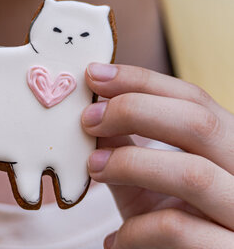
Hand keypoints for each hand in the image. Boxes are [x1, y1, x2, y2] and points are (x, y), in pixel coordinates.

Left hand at [82, 63, 233, 248]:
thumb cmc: (170, 231)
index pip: (194, 99)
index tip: (94, 75)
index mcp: (227, 150)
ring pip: (191, 173)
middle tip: (88, 120)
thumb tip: (93, 108)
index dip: (141, 81)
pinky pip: (178, 229)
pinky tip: (116, 241)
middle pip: (199, 123)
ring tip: (94, 169)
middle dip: (134, 110)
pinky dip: (135, 231)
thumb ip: (126, 148)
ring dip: (129, 164)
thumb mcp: (147, 184)